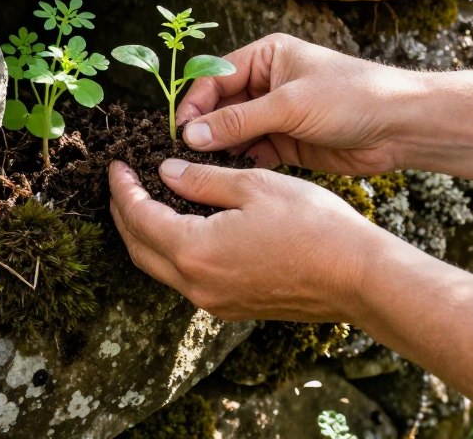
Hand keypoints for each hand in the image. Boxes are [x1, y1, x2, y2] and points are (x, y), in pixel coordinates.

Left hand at [108, 159, 378, 321]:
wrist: (357, 277)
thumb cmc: (312, 225)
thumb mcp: (253, 186)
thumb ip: (203, 179)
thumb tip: (165, 172)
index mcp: (195, 252)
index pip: (139, 218)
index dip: (123, 189)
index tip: (116, 165)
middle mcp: (197, 284)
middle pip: (139, 249)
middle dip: (123, 214)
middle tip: (121, 183)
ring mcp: (214, 301)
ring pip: (159, 267)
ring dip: (144, 235)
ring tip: (143, 201)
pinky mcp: (232, 306)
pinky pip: (185, 278)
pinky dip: (169, 251)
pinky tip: (180, 227)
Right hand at [177, 33, 419, 173]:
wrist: (401, 127)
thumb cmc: (351, 97)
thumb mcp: (289, 105)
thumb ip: (238, 121)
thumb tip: (190, 136)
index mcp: (266, 56)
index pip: (215, 77)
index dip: (195, 104)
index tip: (178, 131)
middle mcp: (267, 83)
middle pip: (220, 107)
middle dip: (203, 130)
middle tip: (182, 156)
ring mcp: (276, 114)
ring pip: (234, 132)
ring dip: (219, 150)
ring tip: (199, 171)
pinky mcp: (287, 142)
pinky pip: (252, 152)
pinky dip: (240, 163)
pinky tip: (227, 177)